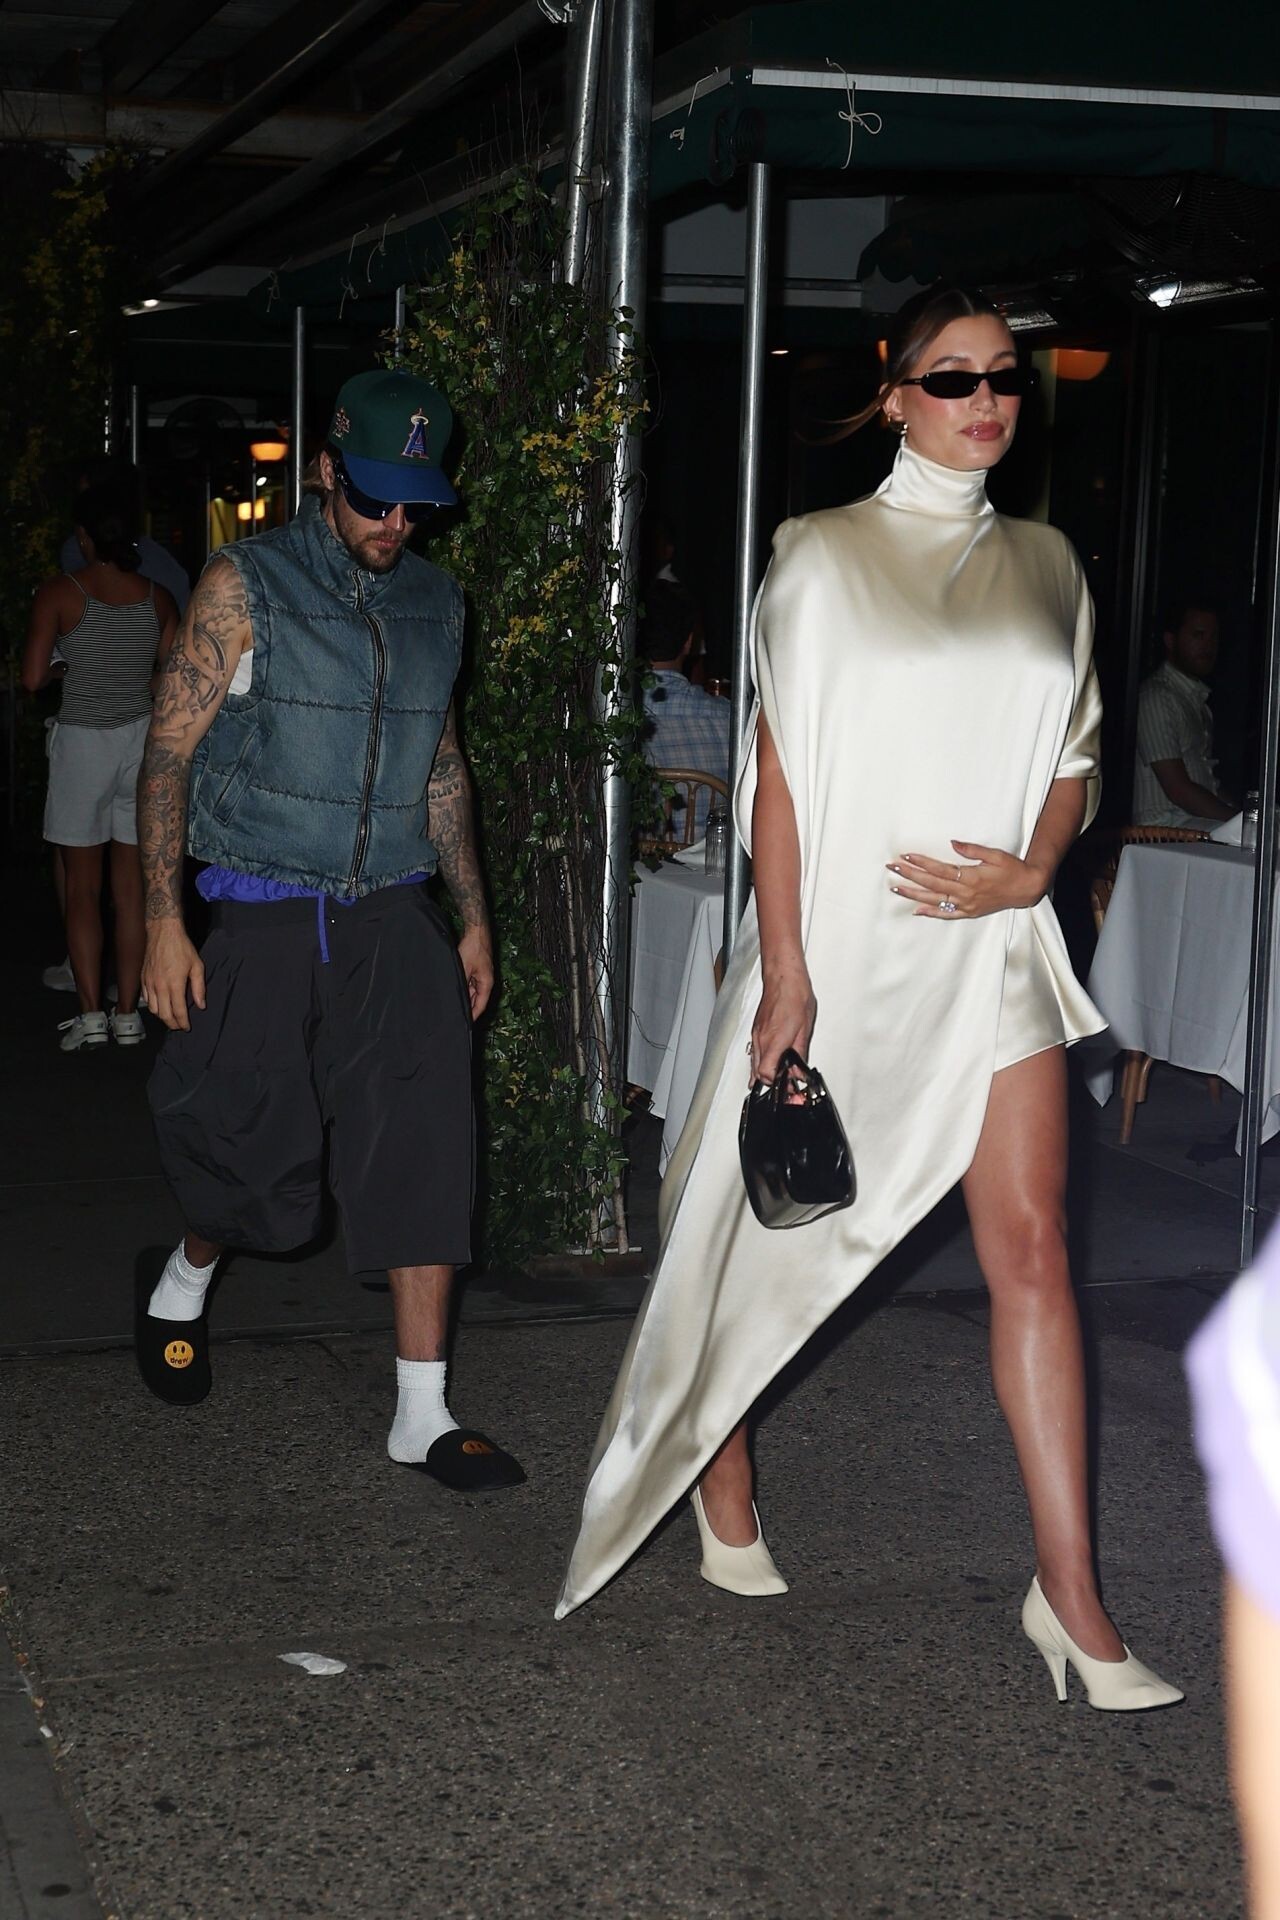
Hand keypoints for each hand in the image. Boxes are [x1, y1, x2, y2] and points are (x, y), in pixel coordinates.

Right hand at [142, 920, 205, 1029]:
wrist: (163, 933)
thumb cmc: (182, 948)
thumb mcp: (197, 966)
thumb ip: (199, 988)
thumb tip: (200, 1005)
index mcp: (174, 984)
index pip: (178, 1011)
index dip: (183, 1022)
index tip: (187, 1027)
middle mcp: (160, 986)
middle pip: (164, 1014)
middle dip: (172, 1023)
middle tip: (179, 1026)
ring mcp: (149, 983)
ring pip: (152, 1009)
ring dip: (161, 1016)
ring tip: (170, 1017)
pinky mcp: (143, 978)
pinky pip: (146, 998)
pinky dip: (152, 1006)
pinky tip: (159, 1005)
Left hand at [457, 924, 494, 1020]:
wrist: (476, 931)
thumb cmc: (473, 948)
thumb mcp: (463, 968)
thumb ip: (461, 984)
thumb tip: (456, 998)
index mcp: (487, 983)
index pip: (480, 1006)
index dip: (472, 1016)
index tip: (465, 1024)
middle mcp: (486, 981)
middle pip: (477, 1000)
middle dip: (468, 1008)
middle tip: (456, 1016)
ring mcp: (482, 975)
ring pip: (473, 992)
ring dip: (465, 997)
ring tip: (454, 1005)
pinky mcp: (477, 970)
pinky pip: (471, 984)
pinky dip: (464, 988)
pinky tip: (455, 990)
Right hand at [750, 962, 816, 1083]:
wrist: (783, 979)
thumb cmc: (795, 997)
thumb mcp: (805, 1030)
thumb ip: (800, 1053)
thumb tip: (798, 1069)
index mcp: (774, 1041)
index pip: (766, 1074)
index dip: (777, 1083)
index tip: (788, 1085)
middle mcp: (761, 1040)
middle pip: (758, 1073)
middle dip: (771, 1082)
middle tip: (785, 1083)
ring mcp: (756, 1035)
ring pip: (753, 1064)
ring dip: (764, 1072)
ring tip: (778, 1075)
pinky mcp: (755, 1031)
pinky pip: (754, 1053)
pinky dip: (761, 1061)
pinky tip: (770, 1062)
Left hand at [887, 840, 1048, 919]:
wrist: (1027, 889)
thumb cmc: (1012, 869)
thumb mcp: (995, 854)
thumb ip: (972, 850)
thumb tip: (953, 843)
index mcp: (971, 877)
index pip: (940, 870)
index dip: (921, 863)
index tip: (906, 856)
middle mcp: (966, 893)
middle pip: (932, 884)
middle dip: (910, 875)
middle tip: (893, 868)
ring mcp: (967, 905)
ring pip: (935, 900)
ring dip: (913, 894)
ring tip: (896, 888)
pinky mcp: (969, 913)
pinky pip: (947, 915)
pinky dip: (931, 913)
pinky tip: (916, 910)